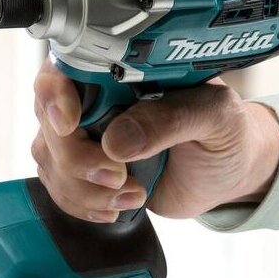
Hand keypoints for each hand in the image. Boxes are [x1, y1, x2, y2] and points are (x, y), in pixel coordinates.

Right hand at [31, 58, 278, 222]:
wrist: (229, 172)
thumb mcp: (213, 115)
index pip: (62, 71)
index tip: (70, 124)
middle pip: (49, 125)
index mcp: (118, 73)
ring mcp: (85, 139)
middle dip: (77, 159)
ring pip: (51, 163)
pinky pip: (60, 191)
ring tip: (134, 193)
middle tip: (119, 175)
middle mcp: (93, 102)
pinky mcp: (86, 174)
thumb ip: (169, 120)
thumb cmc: (225, 131)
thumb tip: (116, 142)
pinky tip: (117, 206)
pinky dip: (85, 205)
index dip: (54, 96)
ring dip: (86, 189)